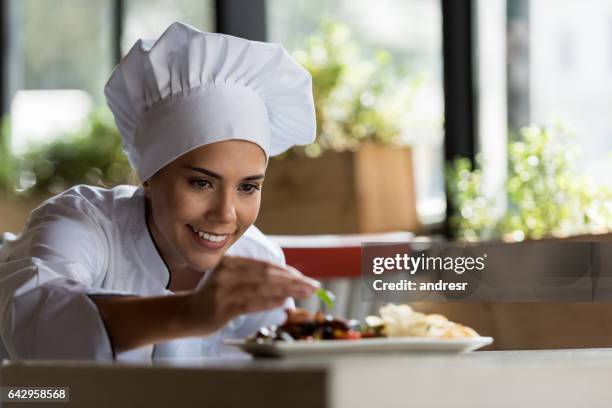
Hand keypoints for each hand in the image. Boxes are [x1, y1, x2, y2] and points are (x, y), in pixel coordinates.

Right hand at [186, 256, 318, 334]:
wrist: (186, 314)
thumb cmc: (213, 297)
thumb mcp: (230, 279)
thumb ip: (252, 276)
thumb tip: (286, 280)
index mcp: (230, 262)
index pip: (264, 265)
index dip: (287, 272)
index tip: (304, 278)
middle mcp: (227, 272)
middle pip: (267, 275)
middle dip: (294, 281)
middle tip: (313, 285)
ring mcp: (224, 290)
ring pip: (263, 288)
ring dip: (288, 291)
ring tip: (305, 293)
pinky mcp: (223, 307)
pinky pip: (251, 303)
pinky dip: (270, 302)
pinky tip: (284, 303)